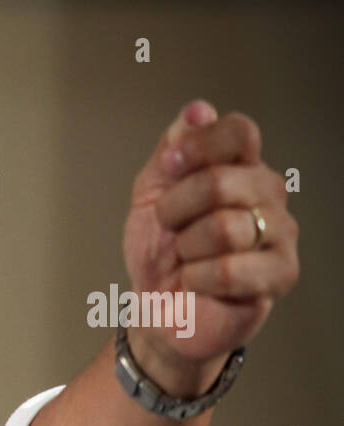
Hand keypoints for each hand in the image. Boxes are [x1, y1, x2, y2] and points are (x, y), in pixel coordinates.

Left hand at [121, 100, 298, 393]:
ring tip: (186, 259)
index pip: (239, 132)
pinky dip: (197, 278)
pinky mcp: (280, 274)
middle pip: (225, 180)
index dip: (198, 146)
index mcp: (240, 167)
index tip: (169, 168)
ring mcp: (279, 233)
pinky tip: (196, 282)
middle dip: (177, 209)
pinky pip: (230, 269)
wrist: (157, 309)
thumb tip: (197, 110)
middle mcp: (267, 194)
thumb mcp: (151, 195)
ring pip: (225, 227)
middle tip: (170, 229)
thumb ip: (172, 151)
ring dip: (186, 248)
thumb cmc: (159, 253)